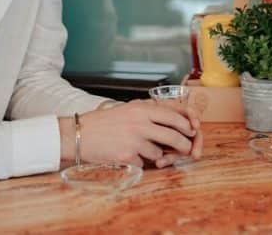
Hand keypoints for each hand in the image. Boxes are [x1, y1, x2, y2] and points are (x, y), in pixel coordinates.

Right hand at [61, 99, 202, 167]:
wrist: (78, 134)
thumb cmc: (104, 123)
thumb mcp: (128, 110)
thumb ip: (149, 113)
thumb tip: (175, 120)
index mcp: (142, 109)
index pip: (174, 114)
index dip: (187, 124)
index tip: (193, 130)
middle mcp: (141, 122)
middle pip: (173, 136)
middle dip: (184, 145)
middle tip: (187, 149)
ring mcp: (135, 139)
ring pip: (159, 153)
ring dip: (156, 156)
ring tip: (140, 150)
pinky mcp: (127, 155)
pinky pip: (144, 163)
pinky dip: (139, 162)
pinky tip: (125, 155)